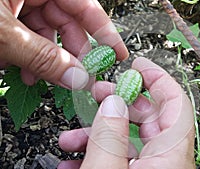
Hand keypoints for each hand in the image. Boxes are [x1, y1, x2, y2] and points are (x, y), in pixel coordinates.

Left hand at [0, 0, 127, 88]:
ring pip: (47, 33)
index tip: (117, 54)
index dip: (105, 31)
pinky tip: (23, 69)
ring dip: (45, 60)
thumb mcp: (4, 34)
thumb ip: (41, 56)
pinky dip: (28, 55)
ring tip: (39, 77)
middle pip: (67, 23)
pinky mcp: (8, 14)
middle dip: (71, 54)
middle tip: (78, 77)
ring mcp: (19, 2)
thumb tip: (76, 78)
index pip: (84, 5)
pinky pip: (28, 35)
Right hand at [58, 57, 195, 168]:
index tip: (138, 66)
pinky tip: (74, 159)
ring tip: (71, 138)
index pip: (177, 104)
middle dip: (118, 103)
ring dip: (99, 134)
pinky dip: (99, 155)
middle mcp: (167, 161)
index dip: (159, 79)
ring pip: (129, 140)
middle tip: (96, 93)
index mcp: (171, 157)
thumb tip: (112, 103)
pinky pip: (122, 159)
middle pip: (149, 118)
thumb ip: (110, 136)